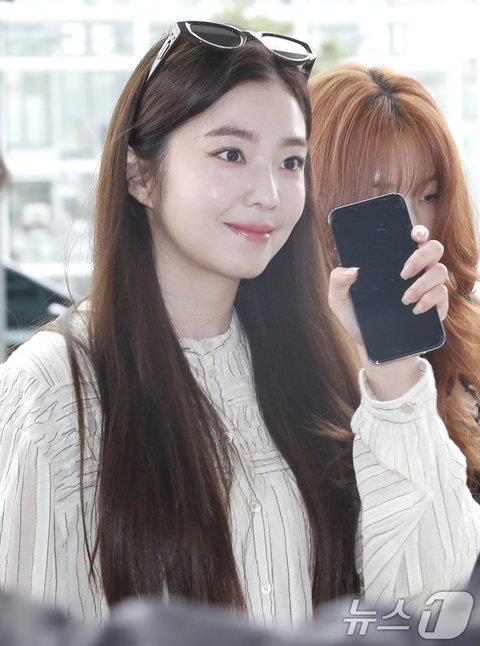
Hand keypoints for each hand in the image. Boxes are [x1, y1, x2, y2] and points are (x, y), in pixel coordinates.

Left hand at [328, 225, 448, 398]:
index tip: (414, 235)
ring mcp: (428, 287)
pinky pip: (442, 294)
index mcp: (394, 262)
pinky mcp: (437, 306)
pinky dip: (429, 300)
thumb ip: (337, 282)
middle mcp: (415, 270)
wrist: (371, 346)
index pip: (414, 238)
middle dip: (421, 256)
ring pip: (440, 271)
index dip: (418, 231)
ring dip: (423, 283)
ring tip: (404, 299)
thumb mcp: (339, 301)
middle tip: (402, 273)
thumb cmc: (357, 318)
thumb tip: (351, 270)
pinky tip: (414, 309)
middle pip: (433, 248)